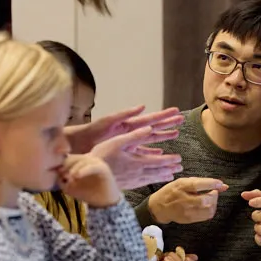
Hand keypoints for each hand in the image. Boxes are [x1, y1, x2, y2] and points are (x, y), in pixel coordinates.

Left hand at [58, 154, 119, 206]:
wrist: (103, 203)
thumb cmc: (87, 193)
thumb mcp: (70, 187)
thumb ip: (62, 180)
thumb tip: (55, 174)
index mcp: (81, 162)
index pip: (68, 158)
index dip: (60, 164)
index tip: (55, 172)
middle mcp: (89, 160)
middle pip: (74, 158)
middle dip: (66, 165)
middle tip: (61, 174)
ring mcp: (97, 163)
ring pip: (82, 161)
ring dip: (74, 168)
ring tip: (69, 177)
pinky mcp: (103, 168)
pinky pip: (93, 166)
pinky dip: (84, 170)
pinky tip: (77, 176)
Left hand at [65, 106, 183, 153]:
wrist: (79, 144)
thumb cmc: (92, 132)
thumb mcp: (108, 121)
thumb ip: (124, 114)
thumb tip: (141, 106)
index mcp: (128, 124)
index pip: (150, 118)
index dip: (163, 116)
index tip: (176, 112)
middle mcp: (130, 131)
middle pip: (153, 126)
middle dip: (167, 124)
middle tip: (181, 119)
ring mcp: (128, 141)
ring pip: (150, 139)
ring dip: (163, 137)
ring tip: (176, 134)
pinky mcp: (124, 151)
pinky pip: (142, 152)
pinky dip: (151, 152)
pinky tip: (160, 154)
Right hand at [90, 127, 183, 189]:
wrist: (89, 176)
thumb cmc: (102, 156)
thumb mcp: (117, 142)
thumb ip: (135, 136)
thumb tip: (150, 128)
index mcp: (137, 161)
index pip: (158, 161)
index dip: (169, 160)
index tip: (179, 159)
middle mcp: (137, 173)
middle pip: (157, 171)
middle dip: (169, 168)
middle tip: (180, 168)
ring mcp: (131, 180)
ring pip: (151, 178)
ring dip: (162, 176)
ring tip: (171, 175)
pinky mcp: (125, 185)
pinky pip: (142, 183)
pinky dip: (151, 181)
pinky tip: (151, 181)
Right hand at [148, 177, 227, 223]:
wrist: (159, 207)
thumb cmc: (172, 191)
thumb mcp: (184, 182)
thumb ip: (202, 182)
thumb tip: (223, 185)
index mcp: (181, 187)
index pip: (197, 185)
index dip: (211, 184)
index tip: (220, 184)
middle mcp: (183, 200)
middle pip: (205, 200)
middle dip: (214, 195)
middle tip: (213, 191)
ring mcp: (186, 211)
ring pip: (208, 210)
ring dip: (214, 203)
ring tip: (210, 199)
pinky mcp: (189, 219)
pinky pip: (206, 216)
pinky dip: (210, 210)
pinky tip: (206, 205)